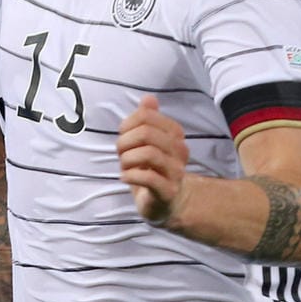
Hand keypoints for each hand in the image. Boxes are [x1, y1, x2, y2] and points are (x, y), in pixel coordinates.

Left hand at [117, 94, 189, 224]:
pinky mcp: (169, 191)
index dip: (127, 125)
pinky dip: (130, 176)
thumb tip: (149, 98)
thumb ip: (147, 120)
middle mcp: (179, 151)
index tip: (123, 137)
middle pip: (146, 133)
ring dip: (127, 160)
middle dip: (124, 143)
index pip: (146, 116)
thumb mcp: (145, 143)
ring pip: (148, 153)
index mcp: (174, 135)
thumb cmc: (151, 169)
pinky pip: (148, 178)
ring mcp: (176, 172)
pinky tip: (125, 177)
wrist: (164, 202)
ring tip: (124, 167)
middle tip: (121, 154)